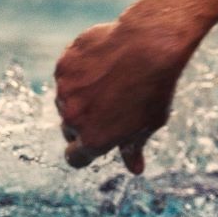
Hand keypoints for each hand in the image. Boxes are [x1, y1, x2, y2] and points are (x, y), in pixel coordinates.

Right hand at [54, 20, 182, 173]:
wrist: (148, 47)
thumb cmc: (154, 90)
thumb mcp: (149, 124)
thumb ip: (134, 148)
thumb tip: (135, 169)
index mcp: (93, 140)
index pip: (75, 158)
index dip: (84, 152)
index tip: (93, 144)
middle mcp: (73, 119)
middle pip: (70, 129)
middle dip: (84, 123)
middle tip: (109, 107)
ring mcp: (65, 91)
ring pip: (66, 100)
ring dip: (81, 96)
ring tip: (110, 82)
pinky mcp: (63, 66)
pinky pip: (67, 75)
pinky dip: (79, 72)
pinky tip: (103, 64)